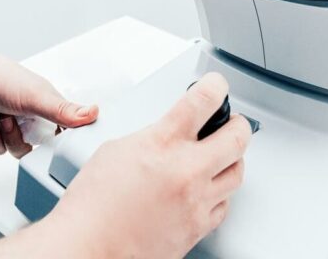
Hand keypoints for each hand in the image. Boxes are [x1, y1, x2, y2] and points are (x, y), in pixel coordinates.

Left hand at [0, 15, 97, 156]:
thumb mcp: (37, 97)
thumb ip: (64, 110)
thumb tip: (93, 113)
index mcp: (48, 102)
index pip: (66, 129)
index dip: (61, 139)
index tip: (54, 143)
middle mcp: (32, 113)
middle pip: (39, 145)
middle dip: (26, 138)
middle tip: (20, 124)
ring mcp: (13, 121)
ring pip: (18, 150)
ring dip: (7, 137)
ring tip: (1, 118)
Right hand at [36, 73, 251, 258]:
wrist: (89, 246)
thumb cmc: (93, 205)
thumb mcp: (117, 149)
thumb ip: (151, 137)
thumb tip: (165, 135)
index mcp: (163, 144)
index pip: (204, 101)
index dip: (216, 86)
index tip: (217, 86)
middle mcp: (186, 171)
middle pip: (237, 137)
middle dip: (237, 124)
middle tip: (231, 123)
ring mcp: (195, 202)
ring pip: (237, 173)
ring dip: (231, 160)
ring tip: (219, 157)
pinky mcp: (197, 228)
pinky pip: (223, 206)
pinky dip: (219, 194)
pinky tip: (206, 190)